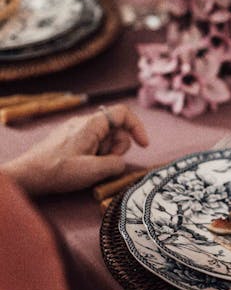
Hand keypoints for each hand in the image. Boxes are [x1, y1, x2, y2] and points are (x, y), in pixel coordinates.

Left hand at [2, 104, 148, 195]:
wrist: (28, 175)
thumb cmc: (58, 171)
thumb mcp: (93, 171)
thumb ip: (115, 164)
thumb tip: (119, 163)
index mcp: (92, 125)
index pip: (123, 113)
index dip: (138, 128)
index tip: (143, 146)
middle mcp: (84, 122)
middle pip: (116, 129)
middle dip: (118, 148)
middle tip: (105, 164)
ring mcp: (75, 130)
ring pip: (104, 138)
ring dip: (105, 154)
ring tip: (91, 168)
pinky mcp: (69, 139)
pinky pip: (92, 143)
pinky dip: (95, 155)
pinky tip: (83, 167)